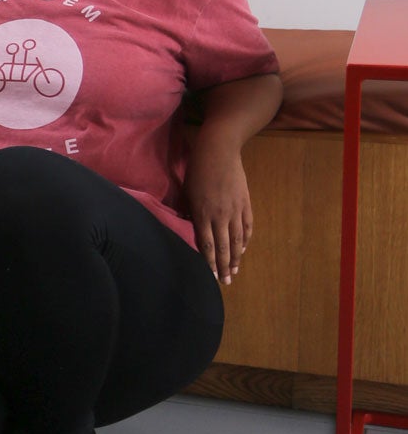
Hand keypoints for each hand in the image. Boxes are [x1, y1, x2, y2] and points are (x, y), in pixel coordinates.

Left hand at [185, 140, 252, 283]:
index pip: (207, 244)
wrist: (219, 152)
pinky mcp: (245, 203)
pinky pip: (247, 226)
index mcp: (202, 213)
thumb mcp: (187, 192)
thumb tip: (189, 225)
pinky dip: (245, 240)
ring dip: (236, 257)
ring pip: (237, 239)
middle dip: (224, 266)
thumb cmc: (197, 170)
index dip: (209, 261)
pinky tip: (243, 249)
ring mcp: (235, 210)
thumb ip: (189, 211)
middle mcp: (220, 215)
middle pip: (224, 247)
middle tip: (226, 282)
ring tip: (235, 271)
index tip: (211, 275)